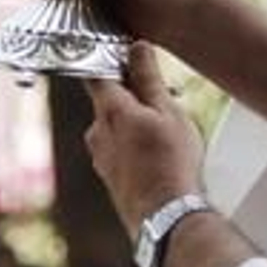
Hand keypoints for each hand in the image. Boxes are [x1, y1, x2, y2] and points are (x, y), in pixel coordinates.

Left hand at [84, 42, 203, 238]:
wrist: (166, 218)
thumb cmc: (170, 164)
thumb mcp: (168, 112)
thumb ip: (149, 78)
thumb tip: (137, 48)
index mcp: (110, 110)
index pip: (97, 71)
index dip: (111, 59)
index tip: (128, 54)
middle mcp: (97, 132)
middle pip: (109, 101)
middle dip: (133, 96)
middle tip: (164, 100)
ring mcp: (100, 157)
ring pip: (115, 127)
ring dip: (136, 123)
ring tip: (167, 134)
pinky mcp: (109, 177)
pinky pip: (119, 150)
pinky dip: (135, 146)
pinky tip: (159, 156)